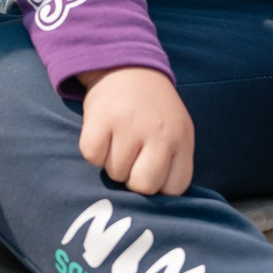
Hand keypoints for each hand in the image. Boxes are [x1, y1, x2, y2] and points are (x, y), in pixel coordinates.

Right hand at [78, 66, 194, 196]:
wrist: (127, 66)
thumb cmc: (152, 110)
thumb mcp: (176, 131)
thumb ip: (172, 163)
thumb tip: (158, 206)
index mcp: (181, 139)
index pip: (173, 189)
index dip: (158, 186)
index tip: (151, 171)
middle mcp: (159, 133)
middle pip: (143, 186)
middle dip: (132, 179)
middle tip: (131, 159)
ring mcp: (129, 124)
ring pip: (114, 173)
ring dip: (112, 163)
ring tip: (117, 140)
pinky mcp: (101, 118)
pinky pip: (92, 156)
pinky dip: (93, 151)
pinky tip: (102, 134)